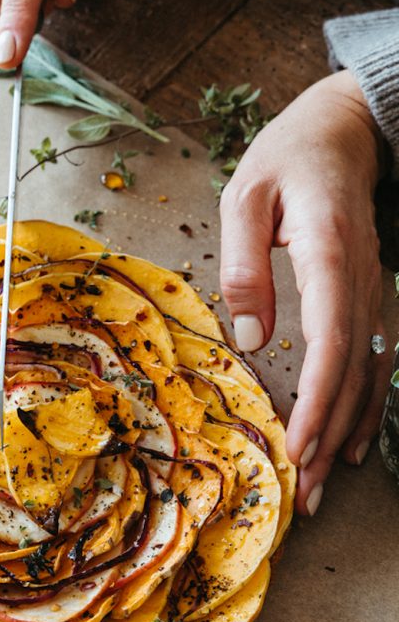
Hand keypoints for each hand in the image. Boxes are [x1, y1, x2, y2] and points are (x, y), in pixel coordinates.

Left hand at [219, 69, 388, 515]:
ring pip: (369, 373)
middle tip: (305, 493)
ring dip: (346, 431)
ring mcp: (372, 290)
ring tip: (324, 483)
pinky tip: (352, 444)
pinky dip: (366, 407)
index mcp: (329, 252)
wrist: (345, 129)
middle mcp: (361, 279)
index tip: (299, 448)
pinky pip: (377, 361)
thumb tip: (251, 336)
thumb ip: (245, 263)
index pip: (331, 338)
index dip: (319, 399)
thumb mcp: (245, 196)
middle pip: (352, 370)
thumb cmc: (287, 158)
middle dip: (328, 436)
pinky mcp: (369, 298)